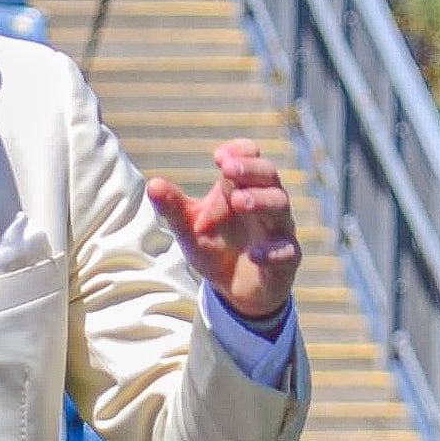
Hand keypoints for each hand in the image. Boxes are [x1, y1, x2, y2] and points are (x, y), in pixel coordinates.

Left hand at [149, 142, 299, 322]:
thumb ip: (173, 207)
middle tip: (227, 169)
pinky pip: (287, 251)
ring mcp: (278, 229)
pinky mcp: (286, 259)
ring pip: (280, 206)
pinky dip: (272, 251)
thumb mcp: (189, 227)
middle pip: (269, 176)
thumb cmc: (214, 246)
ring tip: (239, 201)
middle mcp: (265, 203)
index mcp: (241, 187)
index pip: (250, 157)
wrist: (233, 289)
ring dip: (261, 201)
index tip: (218, 157)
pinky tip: (255, 254)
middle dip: (250, 169)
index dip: (239, 152)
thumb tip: (152, 184)